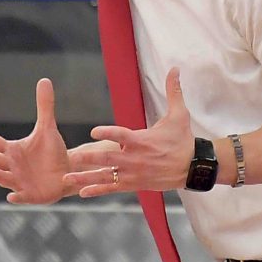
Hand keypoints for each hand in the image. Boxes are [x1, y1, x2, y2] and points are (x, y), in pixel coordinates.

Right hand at [0, 78, 71, 204]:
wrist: (66, 172)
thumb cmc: (52, 151)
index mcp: (12, 151)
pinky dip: (17, 197)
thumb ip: (44, 106)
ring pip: (4, 178)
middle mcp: (11, 167)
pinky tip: (12, 197)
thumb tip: (44, 80)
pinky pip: (22, 196)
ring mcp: (19, 182)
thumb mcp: (48, 127)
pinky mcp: (31, 195)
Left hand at [65, 67, 193, 197]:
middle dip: (90, 158)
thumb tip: (175, 68)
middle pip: (109, 158)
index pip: (122, 135)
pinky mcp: (134, 184)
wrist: (192, 167)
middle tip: (73, 157)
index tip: (93, 131)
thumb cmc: (183, 139)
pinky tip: (82, 192)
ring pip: (106, 176)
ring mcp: (133, 173)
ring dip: (86, 177)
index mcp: (142, 140)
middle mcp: (135, 158)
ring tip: (68, 178)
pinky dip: (97, 190)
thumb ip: (173, 91)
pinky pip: (112, 188)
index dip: (108, 133)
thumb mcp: (180, 114)